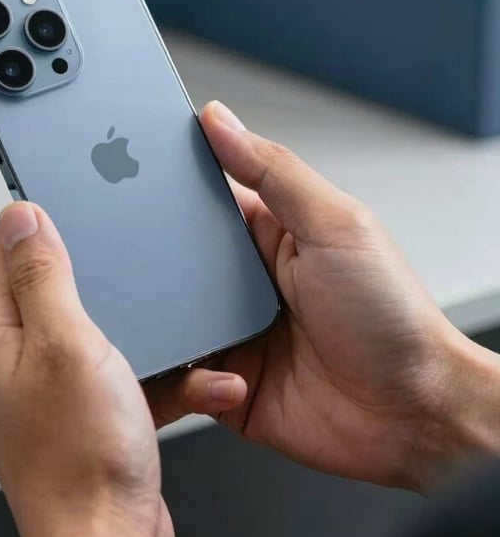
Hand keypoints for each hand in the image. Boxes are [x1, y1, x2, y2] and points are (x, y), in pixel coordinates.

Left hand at [0, 202, 170, 536]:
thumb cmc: (83, 458)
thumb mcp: (66, 342)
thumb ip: (42, 273)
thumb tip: (19, 214)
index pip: (1, 252)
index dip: (35, 219)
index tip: (71, 196)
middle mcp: (12, 363)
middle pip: (52, 289)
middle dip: (100, 274)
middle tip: (135, 260)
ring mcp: (48, 393)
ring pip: (96, 334)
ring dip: (143, 333)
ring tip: (181, 341)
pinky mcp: (83, 418)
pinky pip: (120, 377)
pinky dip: (157, 377)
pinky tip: (197, 383)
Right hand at [147, 102, 499, 491]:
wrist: (413, 416)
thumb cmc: (391, 317)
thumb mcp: (335, 226)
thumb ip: (274, 171)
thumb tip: (220, 120)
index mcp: (269, 236)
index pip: (204, 198)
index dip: (169, 185)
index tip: (130, 171)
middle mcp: (244, 284)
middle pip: (174, 259)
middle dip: (151, 258)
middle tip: (123, 253)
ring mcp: (232, 335)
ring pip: (167, 318)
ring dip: (161, 320)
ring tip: (166, 321)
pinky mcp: (224, 387)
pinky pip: (179, 378)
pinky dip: (184, 379)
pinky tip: (217, 376)